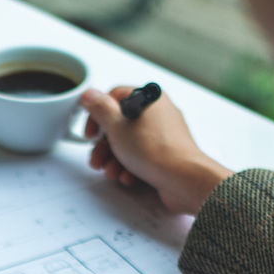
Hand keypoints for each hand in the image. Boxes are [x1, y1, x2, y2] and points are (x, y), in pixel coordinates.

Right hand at [81, 86, 233, 213]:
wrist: (183, 179)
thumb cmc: (154, 151)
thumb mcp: (116, 126)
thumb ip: (100, 108)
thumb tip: (89, 95)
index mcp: (149, 98)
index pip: (115, 97)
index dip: (98, 116)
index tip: (91, 133)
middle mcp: (160, 112)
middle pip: (121, 124)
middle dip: (105, 146)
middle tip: (97, 160)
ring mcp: (165, 133)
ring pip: (131, 142)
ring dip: (116, 159)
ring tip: (111, 172)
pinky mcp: (168, 153)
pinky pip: (144, 155)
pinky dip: (132, 166)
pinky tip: (128, 177)